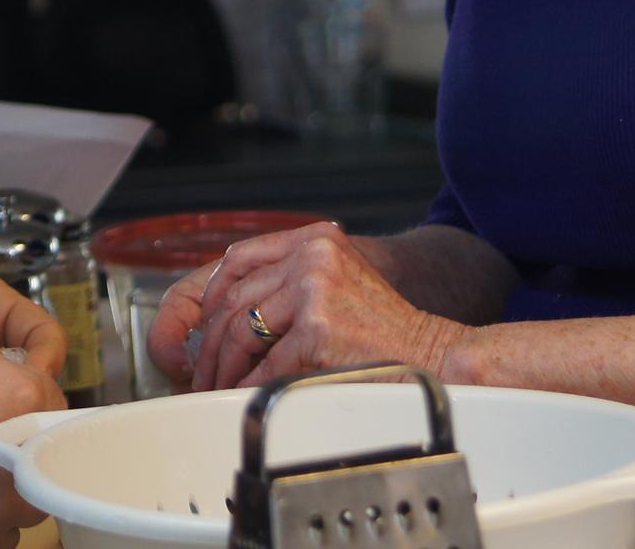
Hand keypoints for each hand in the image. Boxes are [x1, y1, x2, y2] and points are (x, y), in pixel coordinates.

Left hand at [148, 222, 461, 390]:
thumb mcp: (339, 282)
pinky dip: (251, 385)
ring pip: (243, 329)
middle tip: (204, 370)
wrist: (432, 353)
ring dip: (225, 366)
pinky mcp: (319, 327)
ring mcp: (315, 288)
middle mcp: (313, 255)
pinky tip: (248, 396)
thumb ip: (292, 282)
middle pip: (235, 297)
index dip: (213, 292)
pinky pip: (266, 362)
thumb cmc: (385, 328)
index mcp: (315, 239)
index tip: (202, 322)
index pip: (241, 256)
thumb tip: (230, 311)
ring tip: (220, 387)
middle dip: (213, 341)